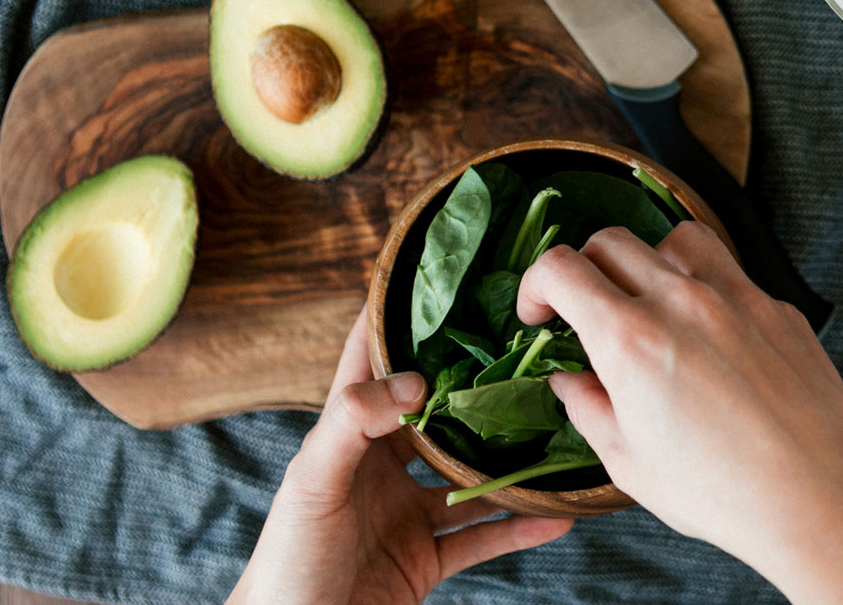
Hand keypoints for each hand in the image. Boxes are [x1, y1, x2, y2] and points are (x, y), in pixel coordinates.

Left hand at [226, 310, 571, 604]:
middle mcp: (380, 466)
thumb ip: (353, 425)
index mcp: (345, 435)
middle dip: (476, 386)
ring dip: (509, 459)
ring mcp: (405, 512)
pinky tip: (556, 514)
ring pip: (469, 476)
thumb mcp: (312, 482)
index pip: (370, 361)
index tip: (444, 282)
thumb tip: (412, 380)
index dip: (400, 321)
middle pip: (437, 413)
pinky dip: (519, 527)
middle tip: (526, 350)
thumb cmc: (286, 560)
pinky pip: (480, 538)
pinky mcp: (424, 559)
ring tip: (555, 430)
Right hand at [518, 222, 842, 604]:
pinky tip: (709, 336)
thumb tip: (568, 378)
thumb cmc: (722, 493)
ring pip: (675, 238)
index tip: (539, 312)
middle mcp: (682, 302)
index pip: (561, 267)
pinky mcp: (778, 308)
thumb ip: (587, 406)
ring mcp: (737, 297)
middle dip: (584, 270)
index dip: (535, 284)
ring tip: (651, 304)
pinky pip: (731, 273)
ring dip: (649, 261)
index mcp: (632, 339)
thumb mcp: (628, 462)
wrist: (819, 500)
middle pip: (610, 241)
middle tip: (585, 310)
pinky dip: (705, 290)